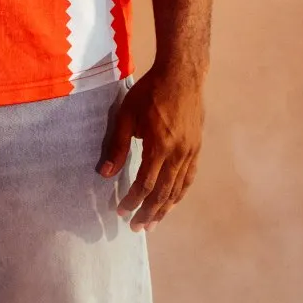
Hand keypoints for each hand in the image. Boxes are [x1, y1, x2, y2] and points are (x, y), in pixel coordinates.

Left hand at [97, 64, 204, 230]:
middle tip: (136, 228)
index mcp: (159, 146)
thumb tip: (105, 173)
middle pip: (163, 193)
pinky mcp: (197, 147)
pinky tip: (173, 200)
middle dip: (148, 213)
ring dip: (165, 208)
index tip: (121, 211)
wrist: (183, 74)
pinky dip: (180, 193)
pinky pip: (189, 177)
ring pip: (178, 189)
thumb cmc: (151, 91)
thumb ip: (118, 145)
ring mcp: (191, 151)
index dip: (132, 201)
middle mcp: (178, 154)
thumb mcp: (128, 114)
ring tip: (153, 223)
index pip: (145, 184)